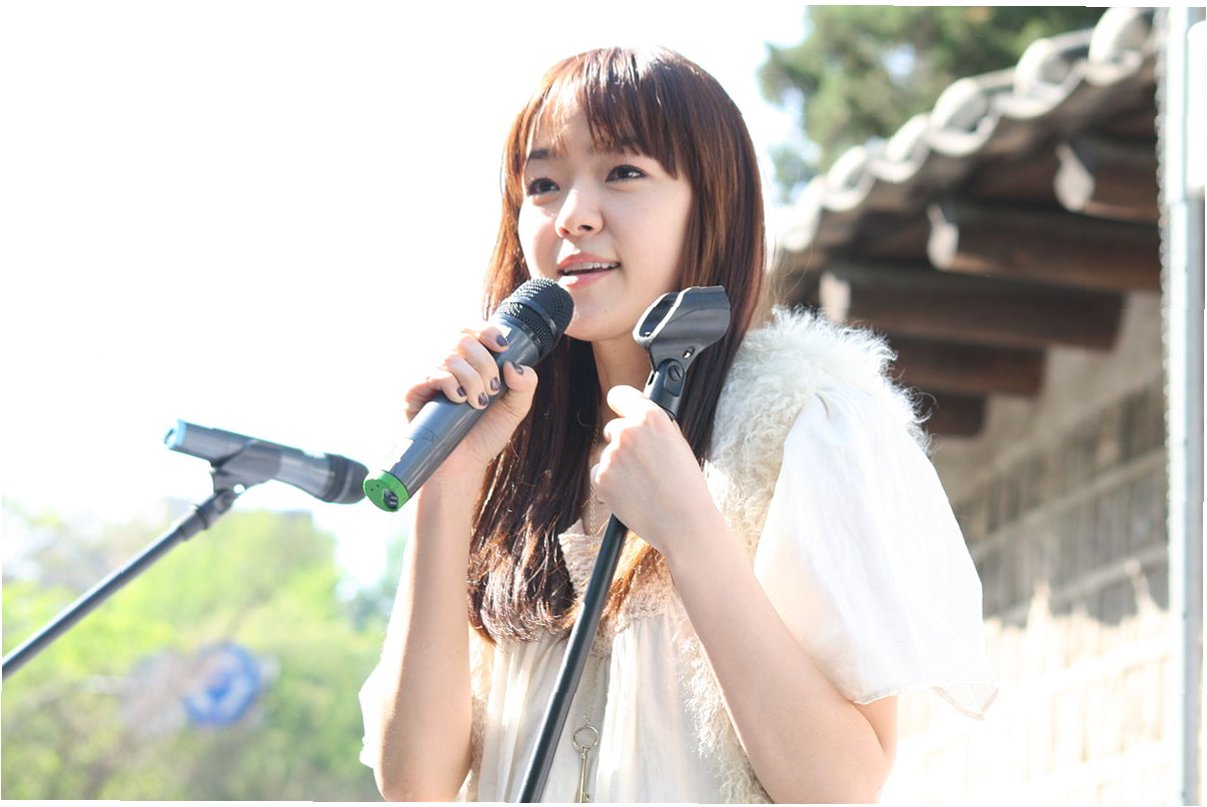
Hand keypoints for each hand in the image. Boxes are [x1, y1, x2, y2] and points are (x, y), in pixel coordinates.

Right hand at [402, 321, 537, 477]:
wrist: (462, 466)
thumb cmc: (484, 435)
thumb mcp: (514, 409)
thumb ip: (525, 385)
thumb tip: (514, 365)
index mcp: (467, 361)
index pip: (472, 329)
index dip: (487, 330)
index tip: (503, 348)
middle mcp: (445, 364)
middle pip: (462, 337)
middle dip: (485, 363)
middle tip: (492, 390)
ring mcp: (427, 376)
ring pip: (449, 357)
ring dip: (471, 379)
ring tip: (478, 403)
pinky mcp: (413, 392)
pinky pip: (430, 374)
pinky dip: (451, 385)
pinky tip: (460, 401)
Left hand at [591, 385, 720, 558]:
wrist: (684, 524)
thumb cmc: (687, 487)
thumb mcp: (678, 444)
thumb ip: (654, 428)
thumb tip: (637, 418)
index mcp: (652, 418)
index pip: (621, 395)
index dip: (620, 402)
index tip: (619, 407)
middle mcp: (628, 431)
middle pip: (614, 428)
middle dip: (623, 443)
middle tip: (643, 464)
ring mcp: (612, 455)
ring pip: (608, 454)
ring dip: (620, 466)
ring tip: (644, 485)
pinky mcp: (601, 478)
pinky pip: (600, 474)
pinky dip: (612, 484)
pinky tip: (633, 495)